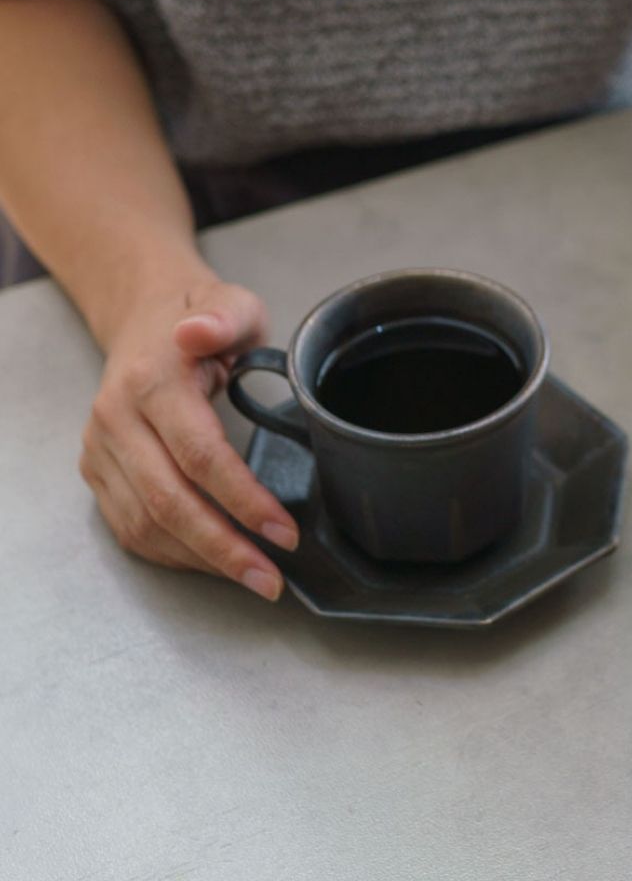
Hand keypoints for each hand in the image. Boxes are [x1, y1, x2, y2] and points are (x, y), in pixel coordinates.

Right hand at [79, 275, 297, 597]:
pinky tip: (215, 563)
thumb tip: (198, 331)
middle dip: (225, 548)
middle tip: (272, 579)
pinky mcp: (97, 472)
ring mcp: (100, 451)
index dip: (243, 500)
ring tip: (254, 577)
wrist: (145, 319)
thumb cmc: (198, 317)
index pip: (199, 455)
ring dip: (202, 560)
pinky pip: (130, 528)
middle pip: (169, 502)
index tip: (284, 532)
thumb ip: (225, 317)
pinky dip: (175, 554)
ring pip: (146, 524)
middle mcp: (116, 421)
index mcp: (151, 382)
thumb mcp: (228, 302)